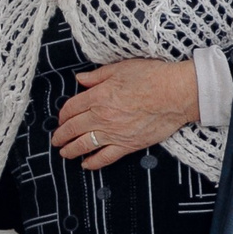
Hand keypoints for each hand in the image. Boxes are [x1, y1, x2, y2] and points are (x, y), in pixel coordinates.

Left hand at [51, 58, 199, 169]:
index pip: (71, 108)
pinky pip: (106, 157)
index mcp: (98, 96)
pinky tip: (86, 165)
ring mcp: (114, 133)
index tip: (61, 119)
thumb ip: (97, 76)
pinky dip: (93, 163)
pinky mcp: (128, 145)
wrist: (176, 94)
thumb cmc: (152, 77)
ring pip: (84, 145)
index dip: (63, 115)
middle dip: (61, 135)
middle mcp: (102, 116)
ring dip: (71, 150)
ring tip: (64, 153)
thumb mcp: (120, 68)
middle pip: (73, 129)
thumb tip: (80, 79)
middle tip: (55, 140)